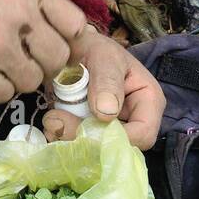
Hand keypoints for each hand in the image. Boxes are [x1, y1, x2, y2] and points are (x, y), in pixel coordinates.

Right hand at [0, 0, 86, 102]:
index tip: (54, 45)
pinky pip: (4, 95)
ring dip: (17, 78)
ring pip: (31, 81)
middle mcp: (20, 16)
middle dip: (43, 64)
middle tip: (23, 59)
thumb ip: (40, 6)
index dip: (68, 40)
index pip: (75, 25)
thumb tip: (74, 40)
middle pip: (58, 59)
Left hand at [42, 27, 164, 151]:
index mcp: (148, 100)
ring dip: (69, 140)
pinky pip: (80, 148)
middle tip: (55, 121)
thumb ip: (106, 80)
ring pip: (96, 151)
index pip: (143, 134)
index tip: (84, 127)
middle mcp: (134, 120)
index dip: (116, 138)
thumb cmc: (94, 47)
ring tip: (50, 119)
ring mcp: (112, 129)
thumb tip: (107, 113)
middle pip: (118, 147)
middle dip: (86, 139)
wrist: (71, 50)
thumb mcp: (103, 55)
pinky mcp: (92, 134)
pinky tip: (50, 124)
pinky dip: (62, 139)